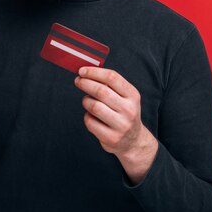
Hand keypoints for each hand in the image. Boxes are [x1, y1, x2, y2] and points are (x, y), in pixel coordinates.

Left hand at [74, 67, 157, 183]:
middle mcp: (129, 110)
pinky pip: (90, 122)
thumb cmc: (123, 113)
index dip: (94, 72)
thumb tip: (87, 71)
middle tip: (78, 81)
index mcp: (133, 95)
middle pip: (101, 91)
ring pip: (94, 106)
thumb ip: (110, 85)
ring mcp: (121, 125)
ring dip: (86, 101)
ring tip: (87, 101)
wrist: (133, 141)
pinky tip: (92, 116)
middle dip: (85, 83)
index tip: (82, 71)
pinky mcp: (111, 138)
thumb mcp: (125, 97)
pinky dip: (87, 116)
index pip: (112, 77)